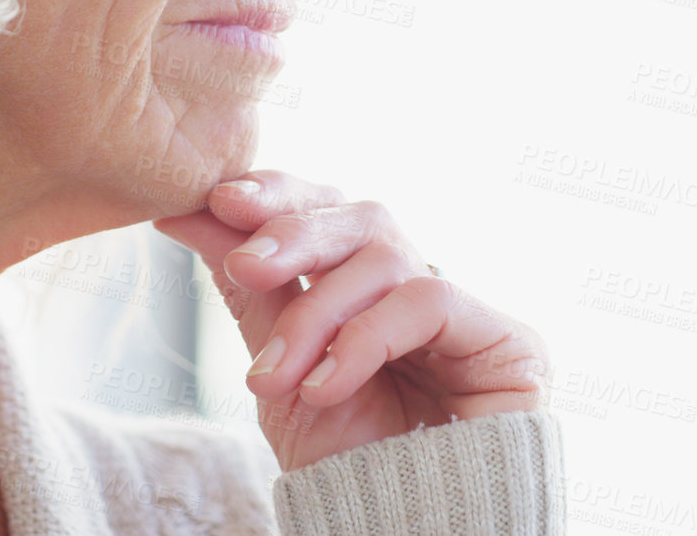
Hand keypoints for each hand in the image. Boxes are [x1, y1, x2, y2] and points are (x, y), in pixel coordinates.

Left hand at [150, 170, 549, 471]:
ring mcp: (467, 313)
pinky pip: (430, 300)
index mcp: (370, 291)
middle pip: (362, 217)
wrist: (395, 535)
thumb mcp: (280, 373)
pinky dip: (366, 339)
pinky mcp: (510, 341)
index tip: (218, 200)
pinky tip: (327, 386)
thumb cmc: (347, 468)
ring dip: (318, 311)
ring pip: (387, 254)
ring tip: (278, 377)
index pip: (333, 211)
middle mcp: (420, 290)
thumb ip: (249, 292)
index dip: (281, 195)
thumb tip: (186, 212)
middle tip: (246, 263)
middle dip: (295, 233)